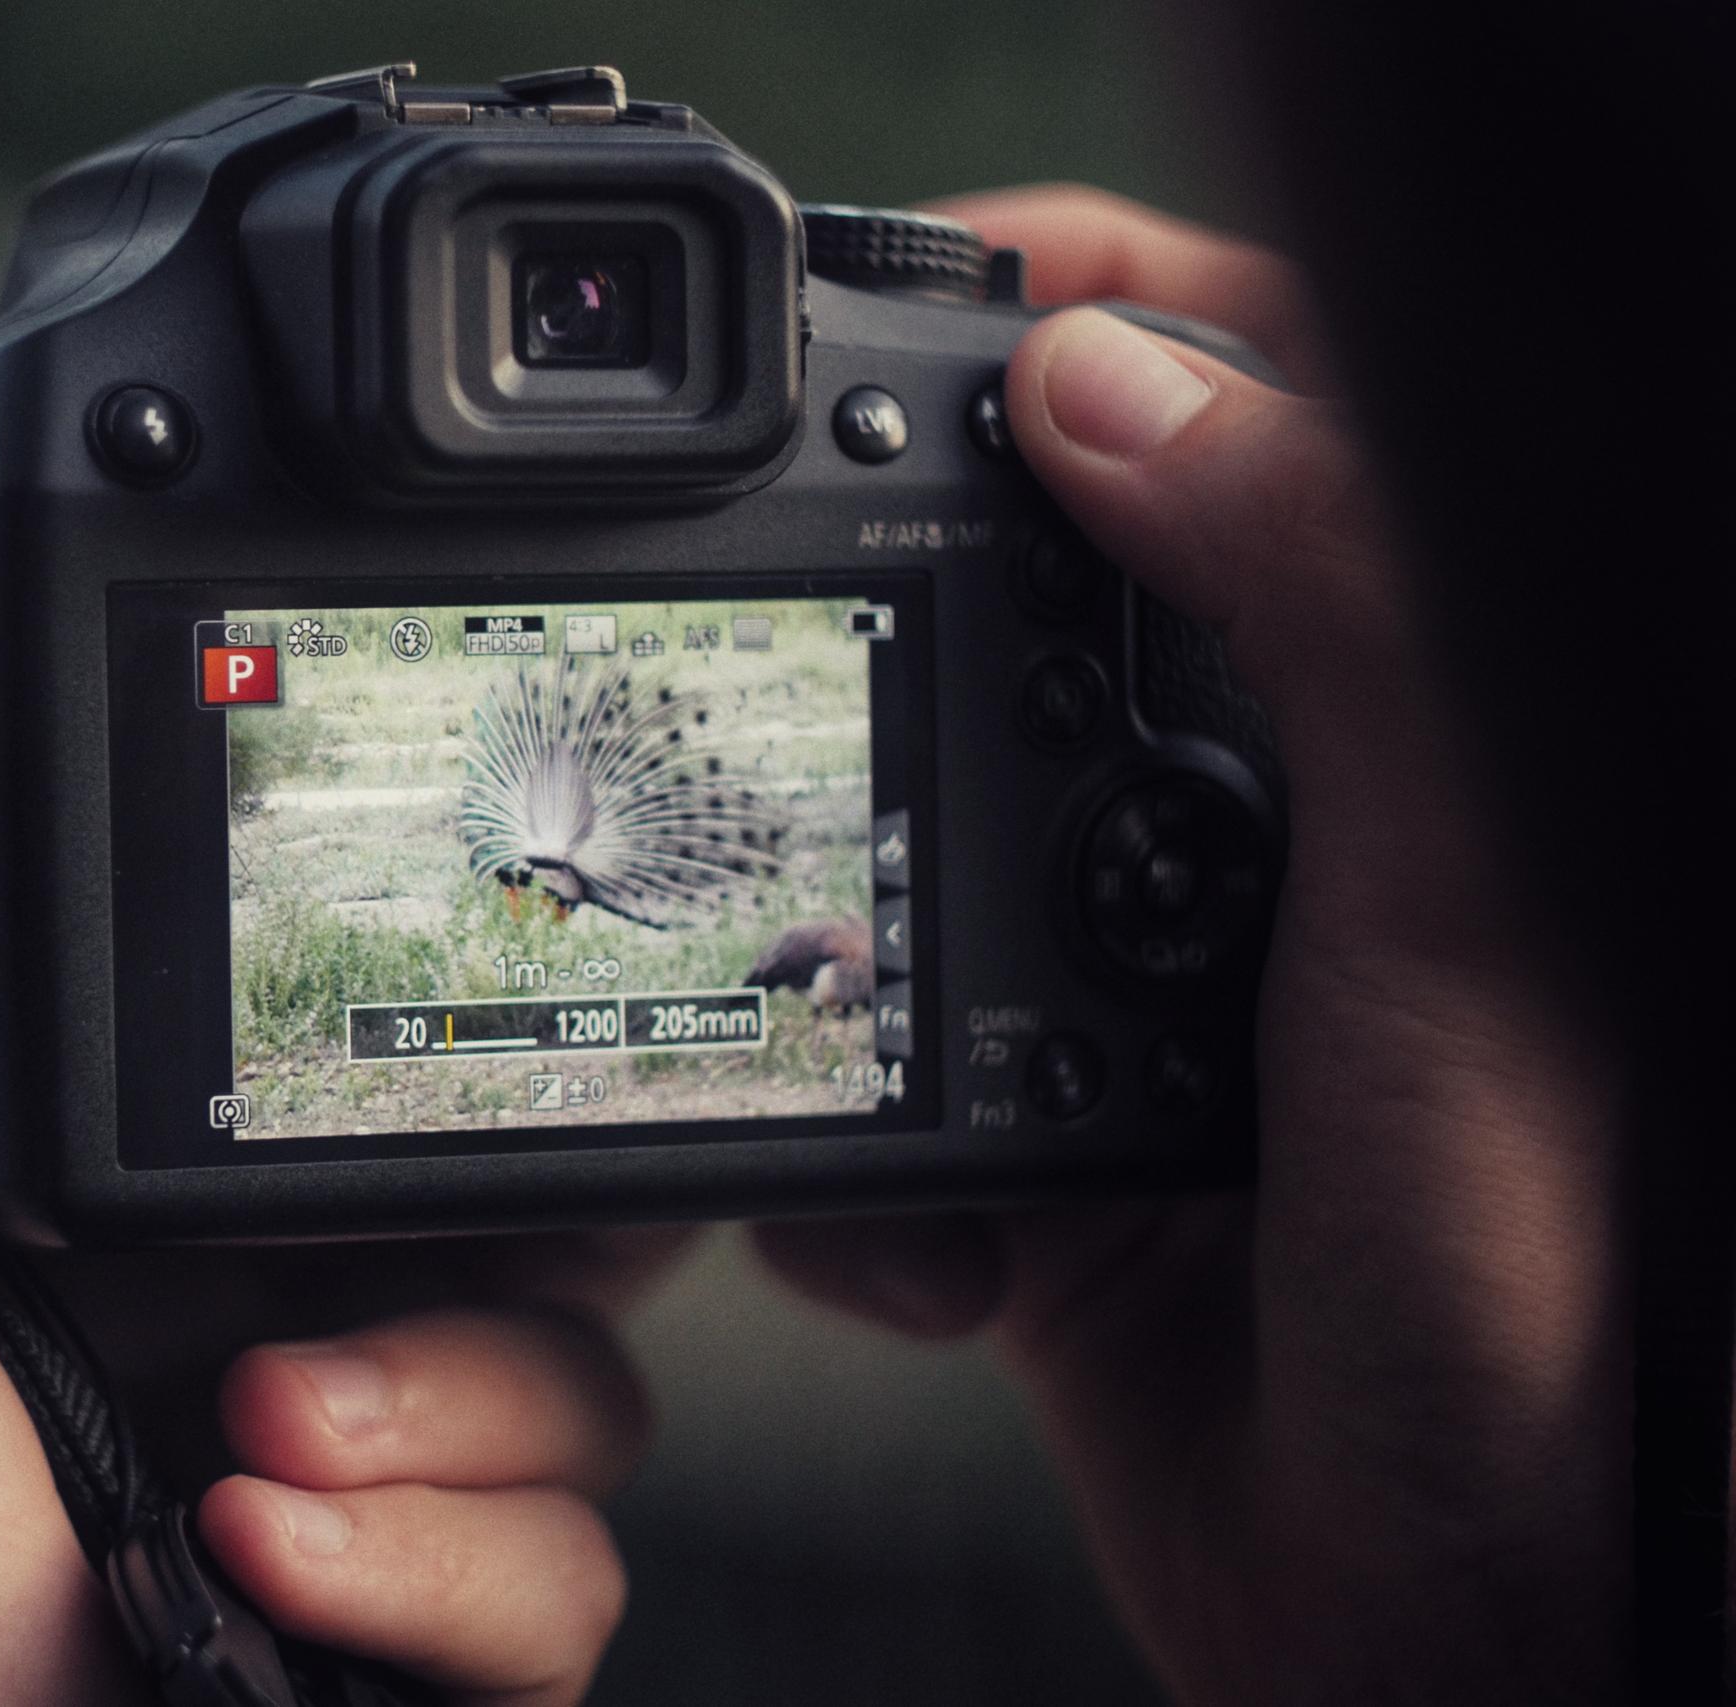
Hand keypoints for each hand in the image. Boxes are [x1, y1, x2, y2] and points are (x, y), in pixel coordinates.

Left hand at [0, 591, 668, 1705]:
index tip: (451, 995)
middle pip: (572, 1190)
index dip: (485, 1002)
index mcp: (207, 1129)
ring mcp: (384, 1439)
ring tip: (250, 1424)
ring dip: (445, 1409)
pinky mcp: (415, 1598)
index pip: (434, 1018)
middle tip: (361, 1263)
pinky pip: (567, 1576)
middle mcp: (319, 1268)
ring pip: (603, 1386)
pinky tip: (262, 1538)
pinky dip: (442, 1566)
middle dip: (517, 1226)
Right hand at [757, 188, 1624, 1704]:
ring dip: (835, 937)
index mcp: (1386, 720)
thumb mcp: (1455, 898)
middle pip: (1033, 599)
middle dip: (888, 622)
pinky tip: (928, 1239)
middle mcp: (1261, 823)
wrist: (1428, 1620)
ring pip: (908, 831)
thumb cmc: (1524, 1288)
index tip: (929, 296)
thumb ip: (1329, 597)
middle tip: (763, 622)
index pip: (1250, 413)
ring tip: (824, 1008)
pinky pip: (861, 1056)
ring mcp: (1134, 975)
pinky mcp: (1030, 1124)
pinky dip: (836, 1146)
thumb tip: (1110, 380)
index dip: (1096, 315)